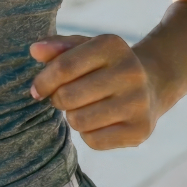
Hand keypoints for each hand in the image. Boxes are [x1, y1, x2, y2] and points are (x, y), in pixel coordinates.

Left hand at [29, 34, 160, 149]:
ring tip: (81, 108)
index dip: (44, 81)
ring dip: (72, 117)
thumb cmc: (106, 64)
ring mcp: (138, 103)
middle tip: (64, 98)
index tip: (36, 89)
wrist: (152, 84)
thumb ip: (57, 47)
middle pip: (69, 96)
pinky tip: (96, 122)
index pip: (64, 66)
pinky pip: (94, 141)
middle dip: (58, 99)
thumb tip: (34, 50)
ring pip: (79, 120)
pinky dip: (87, 134)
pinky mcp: (140, 130)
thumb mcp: (84, 47)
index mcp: (111, 45)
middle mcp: (129, 72)